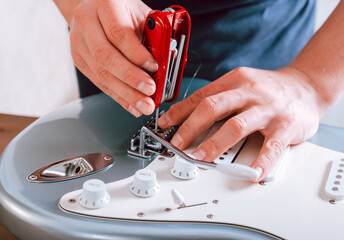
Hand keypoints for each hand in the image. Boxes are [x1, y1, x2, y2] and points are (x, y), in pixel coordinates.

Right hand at [69, 0, 156, 116]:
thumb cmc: (122, 10)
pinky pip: (99, 82)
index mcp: (105, 4)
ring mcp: (79, 42)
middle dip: (131, 78)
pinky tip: (132, 105)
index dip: (137, 54)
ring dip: (125, 93)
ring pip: (101, 73)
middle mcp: (87, 22)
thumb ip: (153, 35)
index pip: (118, 33)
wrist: (94, 7)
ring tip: (143, 104)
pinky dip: (118, 96)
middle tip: (150, 90)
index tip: (154, 67)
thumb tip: (166, 63)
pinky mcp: (79, 59)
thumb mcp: (141, 14)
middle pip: (106, 57)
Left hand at [158, 67, 321, 181]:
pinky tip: (250, 174)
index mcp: (235, 81)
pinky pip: (271, 147)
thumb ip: (219, 99)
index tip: (165, 124)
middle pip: (213, 107)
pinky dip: (260, 162)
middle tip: (177, 144)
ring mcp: (268, 109)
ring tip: (201, 158)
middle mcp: (249, 92)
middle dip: (190, 127)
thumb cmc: (269, 89)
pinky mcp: (286, 126)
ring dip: (215, 145)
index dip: (179, 111)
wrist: (307, 85)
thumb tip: (189, 116)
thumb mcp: (241, 84)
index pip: (201, 96)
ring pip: (237, 126)